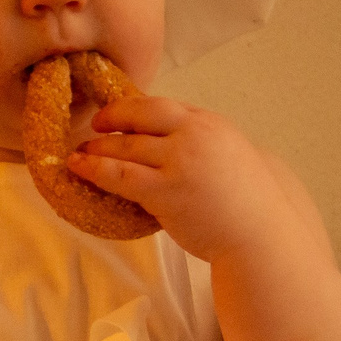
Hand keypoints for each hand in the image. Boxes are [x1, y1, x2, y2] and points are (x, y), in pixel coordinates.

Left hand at [68, 95, 293, 264]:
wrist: (261, 233)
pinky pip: (119, 175)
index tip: (118, 116)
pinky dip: (95, 169)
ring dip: (97, 147)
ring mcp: (178, 161)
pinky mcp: (164, 191)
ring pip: (125, 146)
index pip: (162, 107)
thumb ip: (201, 143)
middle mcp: (193, 134)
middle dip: (111, 119)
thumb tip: (170, 144)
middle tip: (94, 128)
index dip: (134, 110)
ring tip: (80, 153)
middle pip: (139, 116)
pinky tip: (79, 168)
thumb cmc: (248, 202)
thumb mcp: (229, 154)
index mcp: (209, 123)